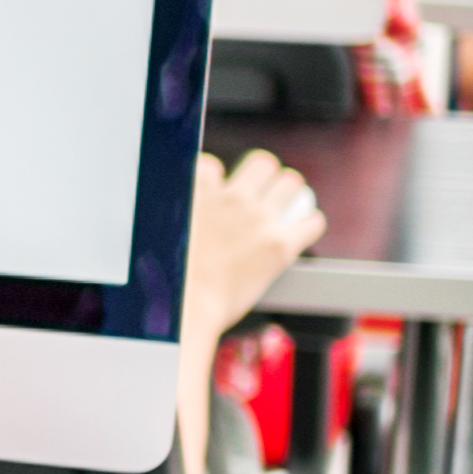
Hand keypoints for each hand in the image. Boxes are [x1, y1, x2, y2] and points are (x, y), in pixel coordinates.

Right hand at [184, 146, 324, 348]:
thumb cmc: (167, 277)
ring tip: (284, 208)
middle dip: (262, 176)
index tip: (215, 197)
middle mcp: (232, 198)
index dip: (216, 181)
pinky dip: (308, 226)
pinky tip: (300, 232)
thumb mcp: (160, 230)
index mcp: (198, 189)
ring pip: (291, 183)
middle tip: (260, 194)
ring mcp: (259, 220)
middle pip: (262, 163)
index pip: (213, 166)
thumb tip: (178, 215)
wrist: (185, 310)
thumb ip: (176, 213)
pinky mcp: (281, 246)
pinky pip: (312, 222)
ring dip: (288, 194)